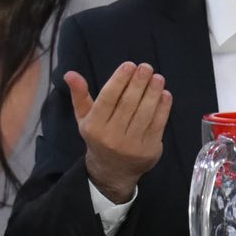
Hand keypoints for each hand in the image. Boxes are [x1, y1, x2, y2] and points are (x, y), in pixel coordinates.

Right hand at [69, 62, 169, 203]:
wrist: (112, 170)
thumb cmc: (99, 136)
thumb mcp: (85, 118)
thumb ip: (80, 95)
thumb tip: (70, 74)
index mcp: (94, 126)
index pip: (107, 99)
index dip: (119, 80)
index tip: (129, 65)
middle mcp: (112, 136)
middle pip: (128, 104)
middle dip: (139, 83)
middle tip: (146, 67)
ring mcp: (131, 145)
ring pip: (144, 113)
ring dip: (153, 93)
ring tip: (158, 78)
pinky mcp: (148, 150)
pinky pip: (158, 125)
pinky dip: (163, 108)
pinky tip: (165, 94)